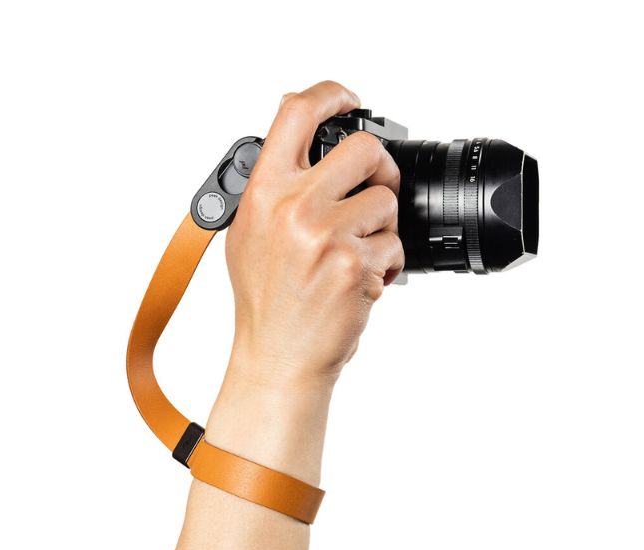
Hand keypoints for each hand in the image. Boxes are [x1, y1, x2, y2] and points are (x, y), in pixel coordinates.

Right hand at [224, 80, 403, 390]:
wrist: (278, 359)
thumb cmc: (266, 305)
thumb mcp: (248, 237)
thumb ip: (273, 193)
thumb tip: (305, 156)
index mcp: (262, 194)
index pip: (296, 114)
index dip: (330, 96)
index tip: (348, 102)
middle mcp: (291, 208)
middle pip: (363, 149)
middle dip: (380, 170)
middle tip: (377, 190)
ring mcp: (325, 235)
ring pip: (385, 202)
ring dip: (382, 228)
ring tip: (358, 257)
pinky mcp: (355, 265)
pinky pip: (394, 245)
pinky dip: (388, 265)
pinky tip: (363, 282)